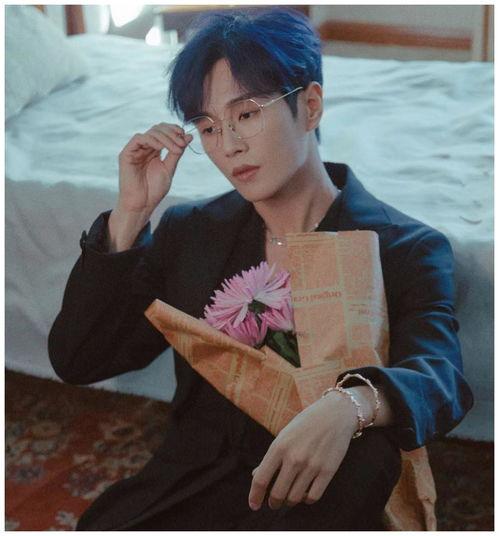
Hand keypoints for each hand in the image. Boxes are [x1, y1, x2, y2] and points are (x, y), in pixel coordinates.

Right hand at [117, 123, 192, 212]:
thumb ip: (177, 152)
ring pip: (150, 132)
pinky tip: (161, 147)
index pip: (164, 132)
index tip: (186, 136)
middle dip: (172, 133)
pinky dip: (152, 140)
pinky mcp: (126, 153)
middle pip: (158, 129)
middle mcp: (144, 148)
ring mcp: (135, 150)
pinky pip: (139, 139)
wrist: (142, 204)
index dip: (175, 130)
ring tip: (176, 148)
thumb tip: (188, 136)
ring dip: (166, 138)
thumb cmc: (154, 190)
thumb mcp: (169, 168)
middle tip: (182, 143)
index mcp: (154, 150)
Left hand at [248, 391, 358, 510]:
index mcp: (279, 446)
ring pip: (295, 498)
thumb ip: (272, 456)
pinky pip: (313, 496)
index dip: (255, 496)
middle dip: (273, 503)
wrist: (336, 413)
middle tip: (274, 504)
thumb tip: (256, 475)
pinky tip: (305, 493)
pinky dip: (307, 499)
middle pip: (277, 493)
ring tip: (289, 497)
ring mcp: (312, 465)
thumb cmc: (307, 422)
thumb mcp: (285, 434)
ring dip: (289, 501)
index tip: (254, 505)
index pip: (261, 479)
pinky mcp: (328, 471)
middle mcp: (294, 458)